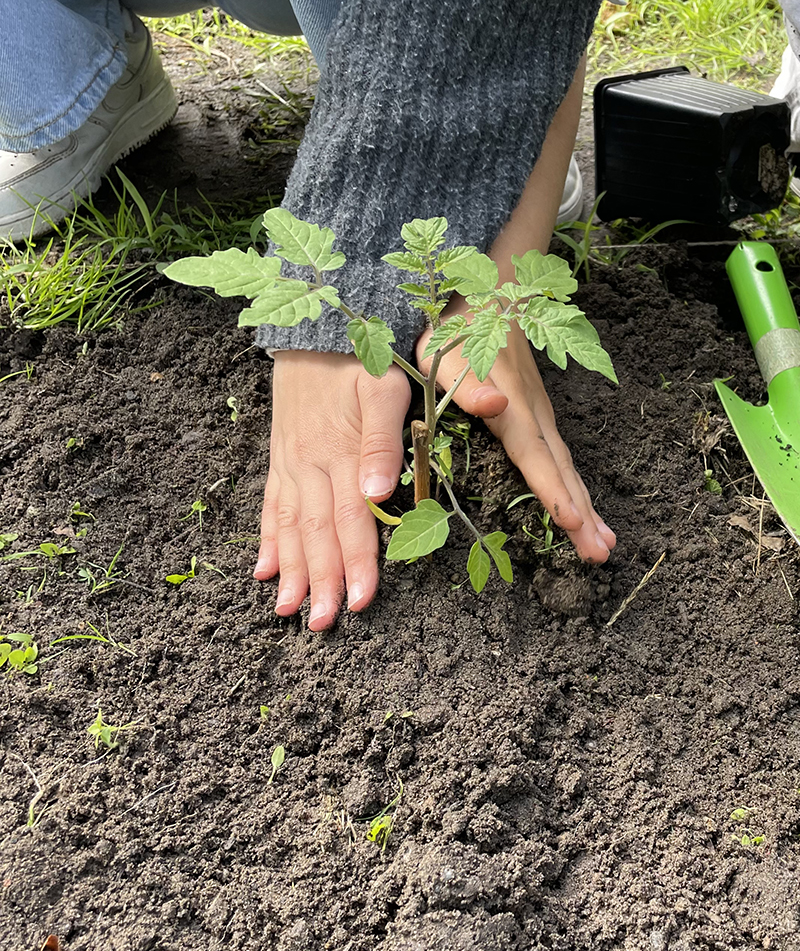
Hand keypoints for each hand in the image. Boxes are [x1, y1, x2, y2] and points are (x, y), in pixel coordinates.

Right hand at [254, 350, 410, 628]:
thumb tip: (378, 494)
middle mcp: (309, 463)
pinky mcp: (279, 456)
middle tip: (324, 625)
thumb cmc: (360, 357)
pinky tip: (263, 570)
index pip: (351, 520)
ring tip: (287, 610)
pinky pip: (269, 504)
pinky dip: (266, 539)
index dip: (358, 563)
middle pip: (316, 534)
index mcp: (340, 452)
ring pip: (288, 526)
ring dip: (290, 571)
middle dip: (322, 582)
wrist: (312, 326)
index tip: (363, 601)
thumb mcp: (384, 387)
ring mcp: (290, 462)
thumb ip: (384, 441)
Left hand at [417, 299, 615, 562]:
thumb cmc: (457, 331)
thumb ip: (468, 384)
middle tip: (601, 553)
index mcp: (511, 406)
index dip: (550, 489)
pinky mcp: (541, 417)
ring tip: (605, 545)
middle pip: (560, 471)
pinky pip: (561, 460)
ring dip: (586, 507)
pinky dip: (577, 489)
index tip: (570, 520)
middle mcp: (534, 415)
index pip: (533, 455)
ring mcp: (542, 416)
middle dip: (581, 514)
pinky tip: (585, 512)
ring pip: (567, 468)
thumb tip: (497, 405)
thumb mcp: (447, 354)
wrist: (491, 296)